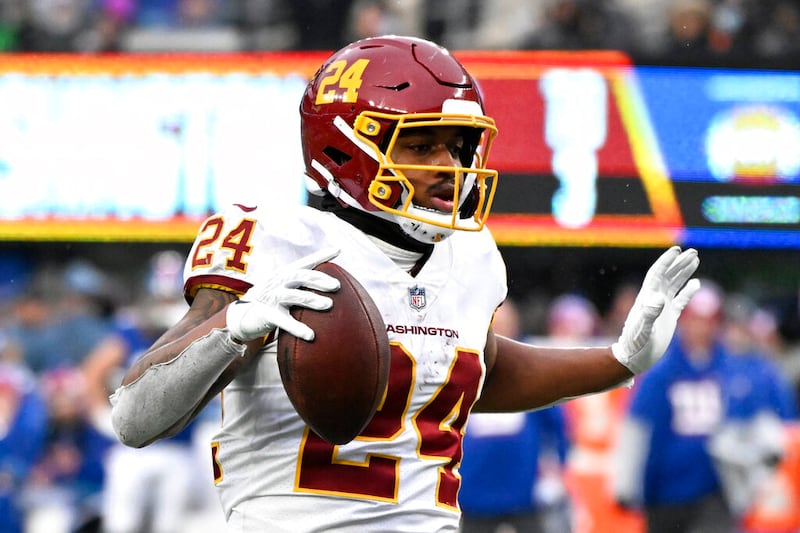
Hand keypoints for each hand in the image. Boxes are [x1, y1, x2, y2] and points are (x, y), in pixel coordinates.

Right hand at [226, 248, 340, 341]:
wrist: (242, 316)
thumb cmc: (271, 302)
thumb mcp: (285, 290)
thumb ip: (303, 287)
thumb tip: (333, 288)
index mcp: (285, 274)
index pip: (305, 262)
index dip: (321, 255)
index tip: (338, 249)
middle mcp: (278, 282)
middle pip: (300, 276)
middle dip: (319, 280)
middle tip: (337, 285)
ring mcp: (271, 297)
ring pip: (293, 296)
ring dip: (312, 299)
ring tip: (328, 305)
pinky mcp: (266, 314)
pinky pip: (284, 321)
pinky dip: (298, 328)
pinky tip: (311, 335)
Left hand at [612, 246, 699, 374]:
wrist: (633, 358)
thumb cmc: (635, 345)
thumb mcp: (643, 330)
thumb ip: (650, 314)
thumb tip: (659, 298)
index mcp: (647, 298)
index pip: (657, 274)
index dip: (666, 261)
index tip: (677, 250)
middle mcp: (654, 300)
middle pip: (667, 275)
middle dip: (679, 263)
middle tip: (693, 252)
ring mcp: (661, 308)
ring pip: (673, 285)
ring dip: (683, 272)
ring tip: (695, 259)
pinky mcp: (668, 319)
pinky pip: (679, 301)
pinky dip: (687, 291)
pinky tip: (696, 284)